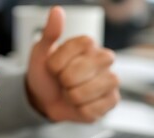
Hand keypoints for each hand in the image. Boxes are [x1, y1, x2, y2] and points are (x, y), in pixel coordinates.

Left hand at [26, 6, 119, 122]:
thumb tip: (57, 11)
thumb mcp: (40, 53)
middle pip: (79, 72)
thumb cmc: (46, 74)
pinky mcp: (112, 101)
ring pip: (88, 91)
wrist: (45, 99)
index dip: (57, 63)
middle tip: (63, 81)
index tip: (53, 67)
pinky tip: (79, 104)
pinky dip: (80, 110)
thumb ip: (49, 33)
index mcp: (88, 44)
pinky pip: (93, 109)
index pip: (74, 50)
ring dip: (72, 96)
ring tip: (71, 92)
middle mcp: (104, 58)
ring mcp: (111, 80)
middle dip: (64, 80)